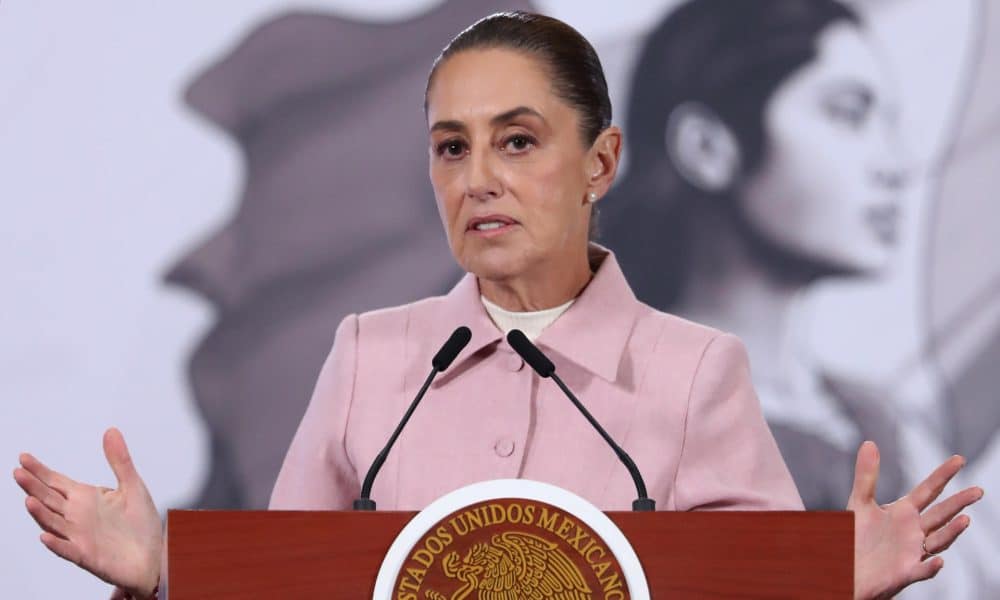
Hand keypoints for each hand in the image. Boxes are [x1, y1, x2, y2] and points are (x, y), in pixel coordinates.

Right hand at [12, 428, 161, 598]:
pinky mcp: (87, 556)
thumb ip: (119, 460)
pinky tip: (46, 536)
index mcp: (86, 498)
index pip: (56, 482)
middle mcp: (77, 516)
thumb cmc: (140, 524)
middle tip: (18, 473)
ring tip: (28, 501)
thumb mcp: (132, 486)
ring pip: (54, 523)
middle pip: (49, 499)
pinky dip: (56, 544)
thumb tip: (111, 431)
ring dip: (40, 514)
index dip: (40, 470)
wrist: (153, 555)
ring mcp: (80, 536)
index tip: (23, 457)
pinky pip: (68, 550)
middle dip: (34, 487)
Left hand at [848, 441, 983, 599]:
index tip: (959, 459)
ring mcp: (912, 552)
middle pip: (940, 514)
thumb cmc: (856, 535)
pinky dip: (931, 567)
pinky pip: (922, 571)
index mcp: (904, 511)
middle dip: (959, 503)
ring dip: (952, 532)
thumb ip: (866, 475)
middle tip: (978, 490)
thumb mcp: (859, 502)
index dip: (943, 475)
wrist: (847, 567)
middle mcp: (914, 530)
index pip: (928, 490)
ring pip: (938, 541)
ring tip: (965, 519)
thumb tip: (869, 442)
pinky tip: (938, 561)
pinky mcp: (905, 572)